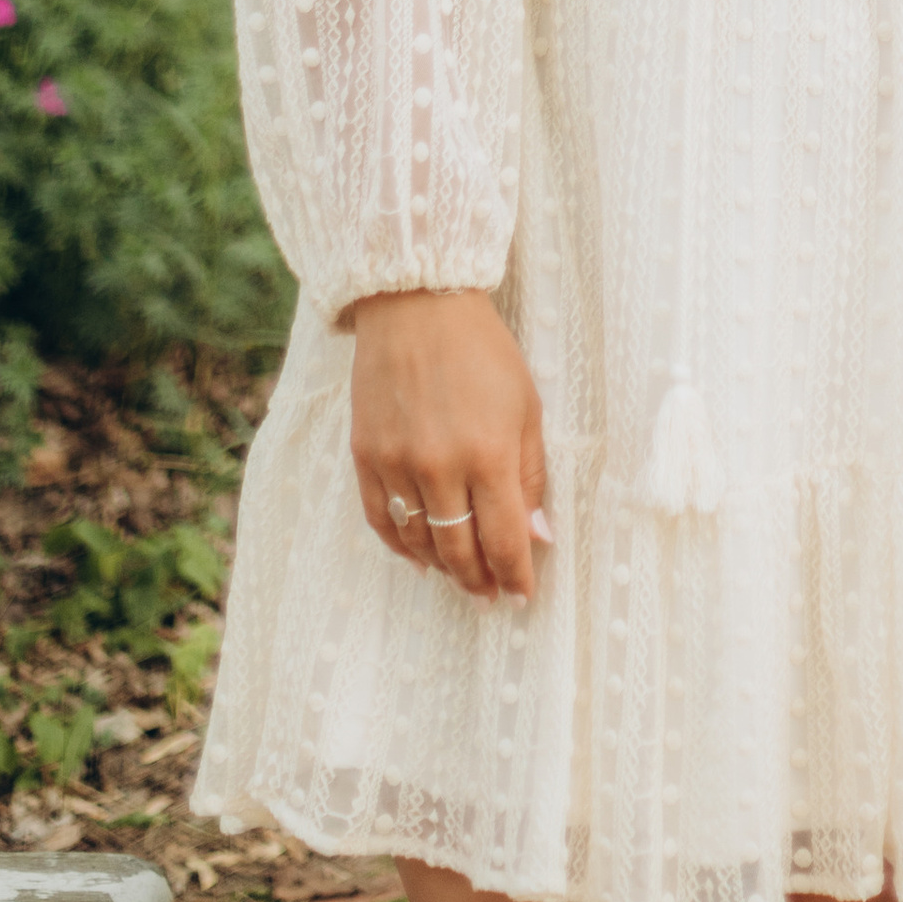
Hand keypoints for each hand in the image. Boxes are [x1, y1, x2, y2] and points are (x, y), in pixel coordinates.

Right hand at [347, 287, 548, 602]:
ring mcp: (397, 464)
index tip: (524, 595)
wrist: (416, 306)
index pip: (504, 540)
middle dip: (479, 581)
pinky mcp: (365, 456)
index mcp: (489, 454)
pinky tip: (418, 555)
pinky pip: (380, 520)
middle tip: (491, 594)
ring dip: (441, 567)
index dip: (516, 576)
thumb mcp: (526, 406)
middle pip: (458, 551)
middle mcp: (440, 467)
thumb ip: (530, 475)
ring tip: (460, 575)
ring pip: (418, 543)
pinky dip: (400, 546)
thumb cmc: (483, 352)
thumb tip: (537, 535)